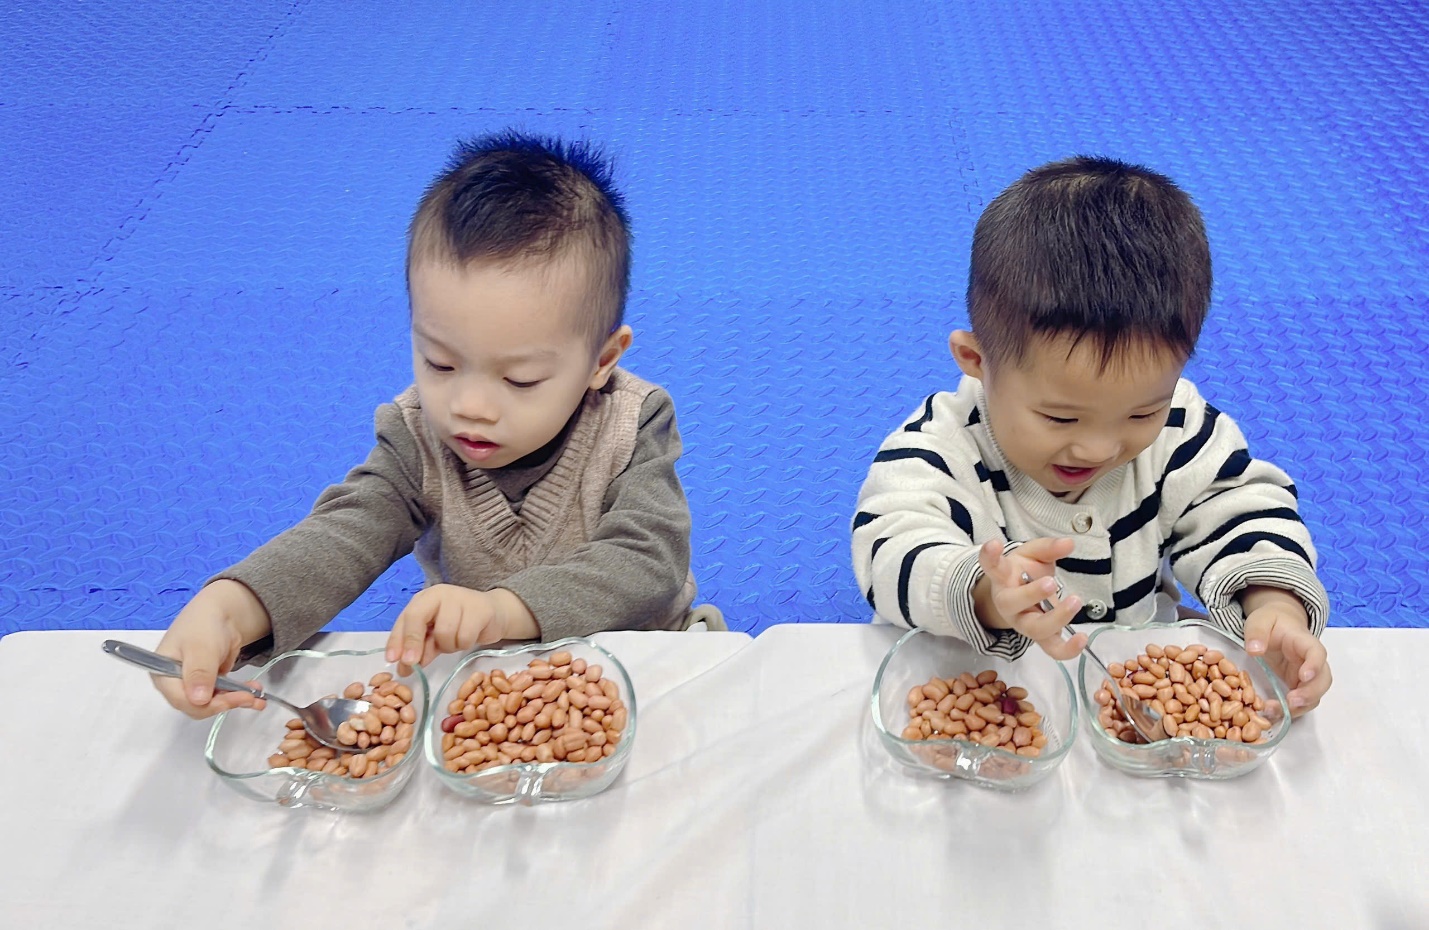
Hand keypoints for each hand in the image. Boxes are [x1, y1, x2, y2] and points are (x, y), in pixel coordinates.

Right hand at [153, 579, 272, 718]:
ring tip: (256, 697)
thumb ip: (199, 673)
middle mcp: (175, 683)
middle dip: (223, 703)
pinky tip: (254, 695)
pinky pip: (223, 697)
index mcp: (163, 674)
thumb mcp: (201, 647)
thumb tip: (198, 699)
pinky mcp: (209, 684)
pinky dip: (239, 696)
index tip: (229, 700)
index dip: (205, 705)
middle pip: (197, 705)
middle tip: (247, 697)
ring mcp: (193, 684)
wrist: (222, 612)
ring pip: (212, 703)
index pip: (180, 700)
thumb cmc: (203, 625)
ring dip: (235, 701)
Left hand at [386, 585, 538, 675]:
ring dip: (448, 646)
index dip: (397, 640)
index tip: (393, 659)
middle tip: (414, 663)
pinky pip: (464, 637)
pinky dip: (464, 644)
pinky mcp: (480, 609)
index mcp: (425, 599)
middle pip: (417, 618)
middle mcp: (440, 594)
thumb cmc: (460, 624)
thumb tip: (404, 669)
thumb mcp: (436, 637)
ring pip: (444, 633)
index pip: (406, 618)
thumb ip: (421, 649)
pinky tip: (469, 638)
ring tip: (455, 641)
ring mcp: (460, 598)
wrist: (494, 614)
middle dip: (414, 643)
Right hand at [975, 537, 1085, 659]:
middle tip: (1051, 582)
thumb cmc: (1024, 572)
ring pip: (1034, 628)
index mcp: (1003, 577)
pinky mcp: (1040, 636)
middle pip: (1012, 603)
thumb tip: (1068, 543)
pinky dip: (1067, 649)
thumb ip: (1048, 548)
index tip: (994, 544)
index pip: (992, 566)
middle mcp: (1008, 602)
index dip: (990, 557)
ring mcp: (1023, 622)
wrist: (1019, 595)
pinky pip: (1051, 649)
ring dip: (1056, 618)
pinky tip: (1083, 638)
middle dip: (1031, 594)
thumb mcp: (1032, 554)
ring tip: (1074, 600)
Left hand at [1242, 592, 1329, 716]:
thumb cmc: (1270, 622)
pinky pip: (1301, 701)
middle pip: (1323, 679)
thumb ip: (1257, 633)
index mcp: (1304, 641)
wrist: (1277, 625)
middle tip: (1292, 701)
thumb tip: (1254, 650)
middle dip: (1311, 693)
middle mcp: (1311, 661)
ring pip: (1315, 695)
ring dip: (1300, 706)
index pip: (1317, 652)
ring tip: (1277, 711)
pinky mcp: (1299, 685)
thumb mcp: (1259, 621)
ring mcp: (1307, 675)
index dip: (1314, 665)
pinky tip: (1274, 714)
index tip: (1304, 675)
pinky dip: (1291, 710)